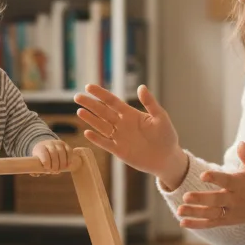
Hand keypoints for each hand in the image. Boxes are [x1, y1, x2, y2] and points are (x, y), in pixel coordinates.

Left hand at [32, 139, 70, 172]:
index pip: (43, 153)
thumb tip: (37, 174)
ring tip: (61, 169)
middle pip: (53, 152)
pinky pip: (69, 151)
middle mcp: (49, 144)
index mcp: (40, 148)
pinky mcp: (65, 145)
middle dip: (55, 163)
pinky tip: (67, 165)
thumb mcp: (36, 162)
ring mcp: (58, 143)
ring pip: (61, 151)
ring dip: (62, 162)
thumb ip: (36, 168)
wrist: (46, 147)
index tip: (47, 168)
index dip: (46, 161)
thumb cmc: (41, 158)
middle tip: (55, 171)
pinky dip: (69, 158)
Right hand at [73, 84, 187, 187]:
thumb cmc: (166, 136)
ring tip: (79, 111)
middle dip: (90, 104)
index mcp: (130, 114)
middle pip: (103, 112)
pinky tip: (87, 133)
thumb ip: (150, 103)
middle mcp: (122, 124)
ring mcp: (119, 137)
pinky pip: (105, 143)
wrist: (167, 158)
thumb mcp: (161, 117)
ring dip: (90, 119)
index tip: (88, 86)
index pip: (112, 101)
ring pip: (101, 126)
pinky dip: (96, 139)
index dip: (100, 94)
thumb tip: (141, 87)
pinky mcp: (119, 151)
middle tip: (77, 97)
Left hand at [177, 142, 244, 230]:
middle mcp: (234, 199)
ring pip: (211, 214)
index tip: (203, 175)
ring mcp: (230, 212)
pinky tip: (182, 222)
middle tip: (185, 196)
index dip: (215, 178)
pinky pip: (210, 223)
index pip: (226, 181)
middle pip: (216, 200)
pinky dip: (197, 224)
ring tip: (179, 210)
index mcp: (239, 184)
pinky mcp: (226, 221)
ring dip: (195, 213)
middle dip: (201, 199)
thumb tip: (241, 144)